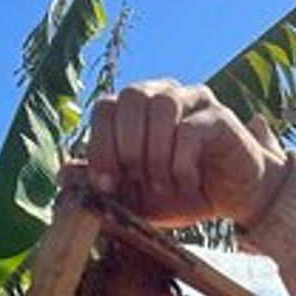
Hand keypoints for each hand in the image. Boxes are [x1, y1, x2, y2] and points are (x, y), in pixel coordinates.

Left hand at [80, 81, 289, 228]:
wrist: (232, 201)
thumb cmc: (181, 194)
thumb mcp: (133, 197)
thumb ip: (101, 183)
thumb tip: (62, 174)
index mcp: (137, 110)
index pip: (105, 106)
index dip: (100, 145)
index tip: (108, 183)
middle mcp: (163, 95)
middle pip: (129, 96)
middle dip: (126, 147)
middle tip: (137, 181)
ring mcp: (193, 101)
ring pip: (161, 105)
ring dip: (155, 153)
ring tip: (163, 183)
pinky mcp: (219, 117)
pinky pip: (190, 129)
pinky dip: (181, 162)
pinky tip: (185, 182)